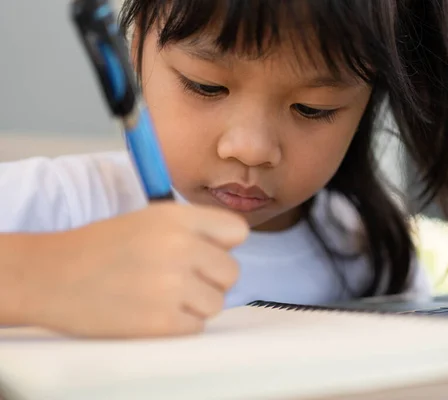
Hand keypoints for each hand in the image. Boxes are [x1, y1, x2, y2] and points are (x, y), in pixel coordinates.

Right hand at [20, 203, 247, 337]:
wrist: (53, 276)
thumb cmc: (102, 246)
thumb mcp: (150, 219)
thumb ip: (193, 229)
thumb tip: (228, 250)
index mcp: (178, 217)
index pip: (238, 231)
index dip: (223, 245)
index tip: (206, 252)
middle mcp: (180, 247)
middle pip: (232, 272)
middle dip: (210, 279)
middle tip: (179, 278)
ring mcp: (172, 286)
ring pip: (217, 302)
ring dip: (195, 304)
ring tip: (161, 295)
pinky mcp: (161, 322)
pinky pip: (196, 326)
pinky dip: (178, 324)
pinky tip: (152, 311)